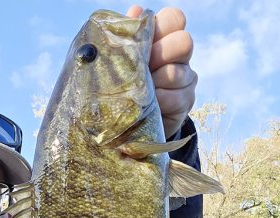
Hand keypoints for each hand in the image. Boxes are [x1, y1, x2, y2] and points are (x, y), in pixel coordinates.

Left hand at [126, 5, 197, 138]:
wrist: (127, 120)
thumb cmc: (121, 84)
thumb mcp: (119, 61)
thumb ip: (126, 37)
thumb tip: (135, 10)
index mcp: (163, 39)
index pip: (175, 18)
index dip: (162, 26)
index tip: (144, 42)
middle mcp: (178, 56)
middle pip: (184, 42)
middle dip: (160, 55)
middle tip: (143, 68)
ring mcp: (185, 78)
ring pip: (180, 72)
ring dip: (156, 82)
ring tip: (141, 91)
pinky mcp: (186, 101)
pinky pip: (178, 97)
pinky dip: (160, 101)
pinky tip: (148, 106)